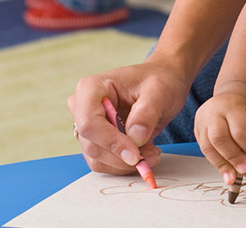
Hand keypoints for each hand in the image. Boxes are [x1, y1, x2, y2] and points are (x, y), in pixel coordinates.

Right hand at [67, 60, 190, 174]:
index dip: (111, 142)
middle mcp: (82, 108)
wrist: (163, 82)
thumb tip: (135, 138)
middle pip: (92, 145)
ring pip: (97, 159)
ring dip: (125, 164)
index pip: (89, 123)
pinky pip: (105, 162)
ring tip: (152, 153)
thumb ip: (147, 112)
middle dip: (122, 157)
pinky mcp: (97, 141)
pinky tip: (146, 153)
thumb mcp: (159, 91)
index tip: (135, 155)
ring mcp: (88, 127)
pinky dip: (125, 164)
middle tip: (152, 157)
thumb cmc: (159, 80)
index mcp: (90, 89)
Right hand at [193, 86, 245, 186]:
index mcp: (232, 104)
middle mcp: (214, 111)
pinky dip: (216, 161)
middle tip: (243, 171)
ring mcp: (202, 120)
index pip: (239, 128)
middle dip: (232, 157)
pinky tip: (225, 170)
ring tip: (231, 179)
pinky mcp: (197, 129)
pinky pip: (205, 149)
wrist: (233, 95)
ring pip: (208, 147)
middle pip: (219, 138)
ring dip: (222, 165)